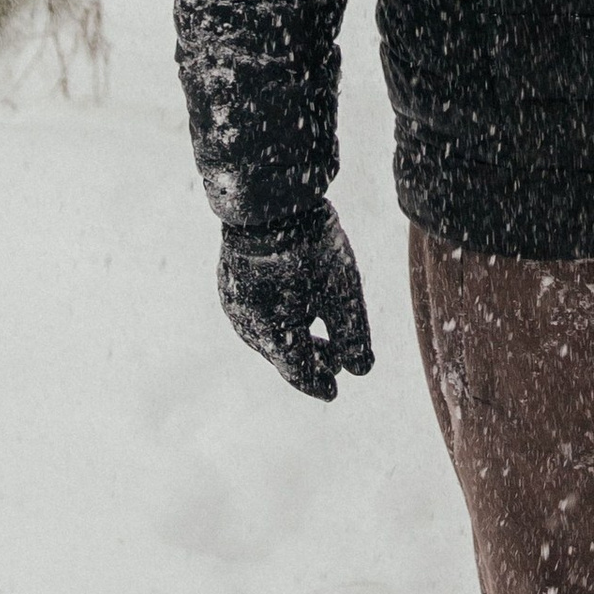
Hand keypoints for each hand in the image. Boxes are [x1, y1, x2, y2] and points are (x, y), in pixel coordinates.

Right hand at [218, 210, 373, 398]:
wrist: (269, 201)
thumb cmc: (309, 249)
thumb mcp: (341, 292)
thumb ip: (352, 335)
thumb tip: (362, 370)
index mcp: (270, 334)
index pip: (296, 370)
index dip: (317, 383)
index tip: (334, 392)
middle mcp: (245, 324)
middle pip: (281, 353)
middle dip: (308, 361)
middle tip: (333, 366)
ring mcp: (234, 301)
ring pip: (267, 333)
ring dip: (293, 340)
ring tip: (317, 340)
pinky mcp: (231, 280)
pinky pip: (256, 312)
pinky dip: (279, 318)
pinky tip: (294, 307)